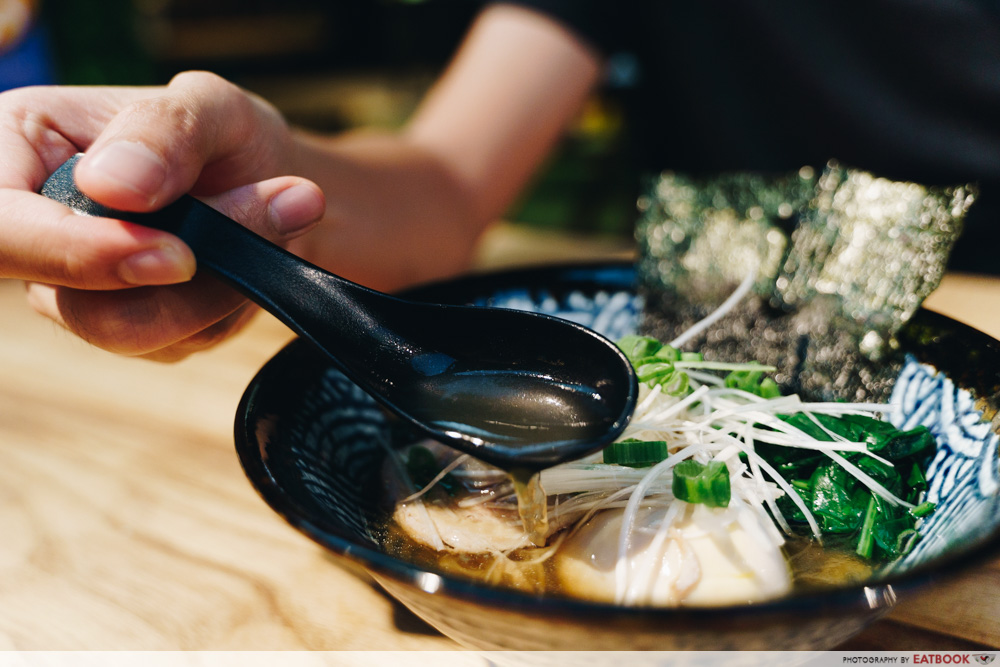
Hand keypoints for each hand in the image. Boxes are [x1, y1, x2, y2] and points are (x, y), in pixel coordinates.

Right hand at [0, 71, 324, 360]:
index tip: (176, 253)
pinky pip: (171, 342)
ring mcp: (72, 289)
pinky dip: (225, 305)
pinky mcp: (125, 328)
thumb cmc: (227, 138)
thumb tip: (110, 187)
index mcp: (15, 147)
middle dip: (167, 284)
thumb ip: (163, 130)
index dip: (74, 251)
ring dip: (215, 289)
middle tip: (254, 234)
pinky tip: (251, 260)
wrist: (275, 188)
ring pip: (126, 330)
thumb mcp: (210, 106)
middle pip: (62, 298)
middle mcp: (32, 228)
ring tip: (278, 216)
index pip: (1, 225)